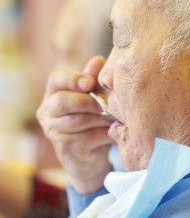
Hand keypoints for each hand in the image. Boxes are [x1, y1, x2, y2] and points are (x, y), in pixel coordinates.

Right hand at [36, 56, 111, 193]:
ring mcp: (54, 132)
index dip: (73, 79)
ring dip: (102, 118)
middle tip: (107, 104)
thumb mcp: (93, 97)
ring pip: (79, 120)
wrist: (90, 158)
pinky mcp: (66, 149)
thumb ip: (94, 81)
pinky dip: (106, 133)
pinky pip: (89, 136)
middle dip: (88, 101)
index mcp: (53, 94)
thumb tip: (98, 60)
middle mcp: (47, 113)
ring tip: (115, 118)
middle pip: (63, 101)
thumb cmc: (92, 120)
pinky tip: (114, 132)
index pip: (56, 79)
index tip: (90, 82)